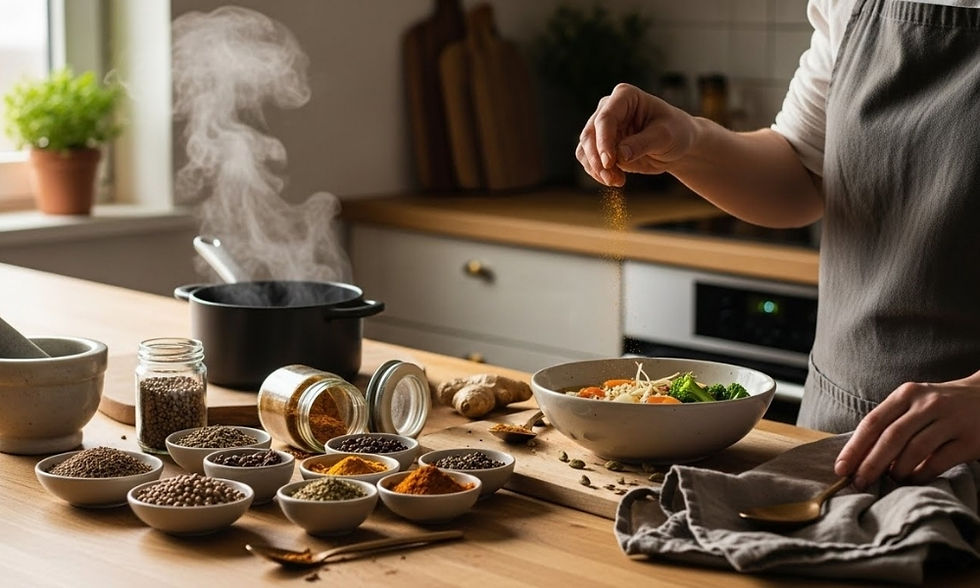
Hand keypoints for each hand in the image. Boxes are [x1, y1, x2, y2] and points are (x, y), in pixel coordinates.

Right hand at [576, 83, 697, 186]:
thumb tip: (619, 155)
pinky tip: (615, 180)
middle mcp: (608, 108)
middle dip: (597, 159)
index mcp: (625, 96)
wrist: (678, 145)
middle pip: (590, 134)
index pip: (605, 118)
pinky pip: (588, 160)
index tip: (609, 162)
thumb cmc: (676, 132)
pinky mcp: (601, 146)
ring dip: (596, 169)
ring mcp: (602, 128)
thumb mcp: (665, 136)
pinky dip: (597, 173)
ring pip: (585, 149)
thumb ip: (642, 143)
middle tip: (611, 178)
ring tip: (616, 181)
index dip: (604, 141)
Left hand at [834, 370, 979, 488]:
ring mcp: (951, 421)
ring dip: (897, 471)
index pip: (873, 422)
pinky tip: (913, 480)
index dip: (855, 448)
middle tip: (859, 483)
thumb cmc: (941, 406)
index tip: (841, 469)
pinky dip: (921, 475)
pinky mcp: (970, 440)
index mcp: (907, 394)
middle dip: (871, 464)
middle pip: (891, 437)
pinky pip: (939, 462)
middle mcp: (928, 404)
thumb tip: (859, 456)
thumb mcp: (914, 403)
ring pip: (914, 450)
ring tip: (890, 481)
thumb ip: (891, 423)